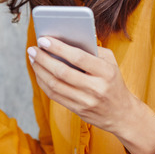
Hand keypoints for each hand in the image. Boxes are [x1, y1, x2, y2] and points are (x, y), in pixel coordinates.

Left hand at [27, 36, 154, 153]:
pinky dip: (43, 82)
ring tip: (33, 58)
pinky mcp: (77, 110)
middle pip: (62, 72)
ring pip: (55, 85)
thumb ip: (91, 50)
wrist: (121, 114)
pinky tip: (39, 72)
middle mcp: (96, 88)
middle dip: (43, 59)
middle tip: (32, 49)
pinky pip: (54, 96)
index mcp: (106, 72)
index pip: (78, 57)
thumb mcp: (110, 63)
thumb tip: (63, 39)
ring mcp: (86, 101)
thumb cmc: (113, 81)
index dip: (58, 48)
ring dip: (40, 70)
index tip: (43, 39)